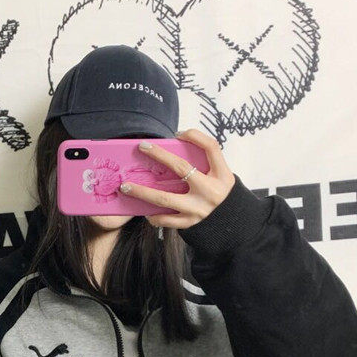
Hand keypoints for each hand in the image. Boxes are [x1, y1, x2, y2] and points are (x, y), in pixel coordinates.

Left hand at [118, 129, 235, 228]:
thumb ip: (203, 163)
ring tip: (126, 187)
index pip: (211, 147)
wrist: (230, 223)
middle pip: (181, 168)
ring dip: (142, 192)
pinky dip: (153, 215)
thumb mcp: (219, 175)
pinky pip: (166, 219)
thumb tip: (174, 146)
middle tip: (142, 148)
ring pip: (165, 198)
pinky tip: (144, 211)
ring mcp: (199, 209)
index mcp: (222, 175)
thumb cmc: (218, 193)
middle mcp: (211, 191)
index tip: (177, 133)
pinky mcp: (190, 223)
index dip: (195, 136)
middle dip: (160, 156)